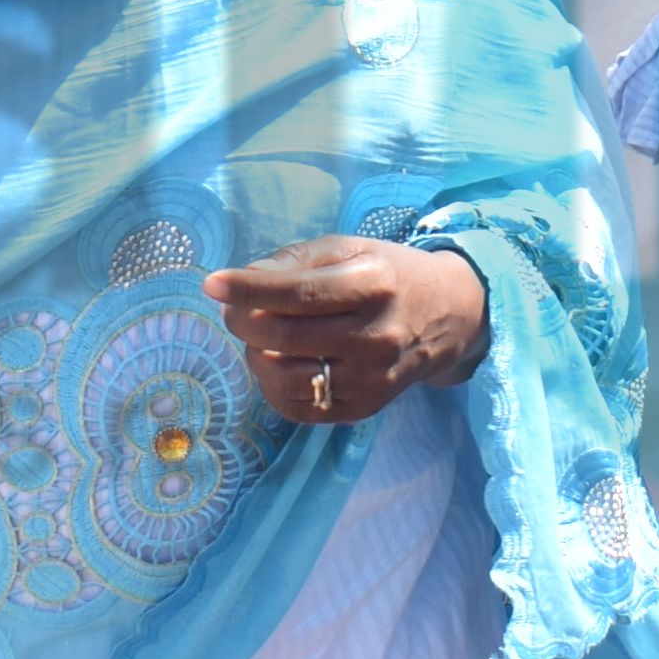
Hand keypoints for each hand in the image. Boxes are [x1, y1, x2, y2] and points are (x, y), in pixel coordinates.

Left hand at [205, 234, 487, 425]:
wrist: (446, 318)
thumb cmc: (389, 275)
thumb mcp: (349, 248)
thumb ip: (295, 262)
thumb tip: (244, 282)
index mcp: (373, 286)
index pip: (299, 293)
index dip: (249, 290)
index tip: (212, 283)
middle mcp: (375, 337)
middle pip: (285, 337)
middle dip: (243, 321)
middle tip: (231, 309)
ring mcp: (370, 380)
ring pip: (285, 378)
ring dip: (256, 355)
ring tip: (260, 337)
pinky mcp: (362, 410)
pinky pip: (298, 407)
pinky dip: (273, 384)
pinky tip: (278, 361)